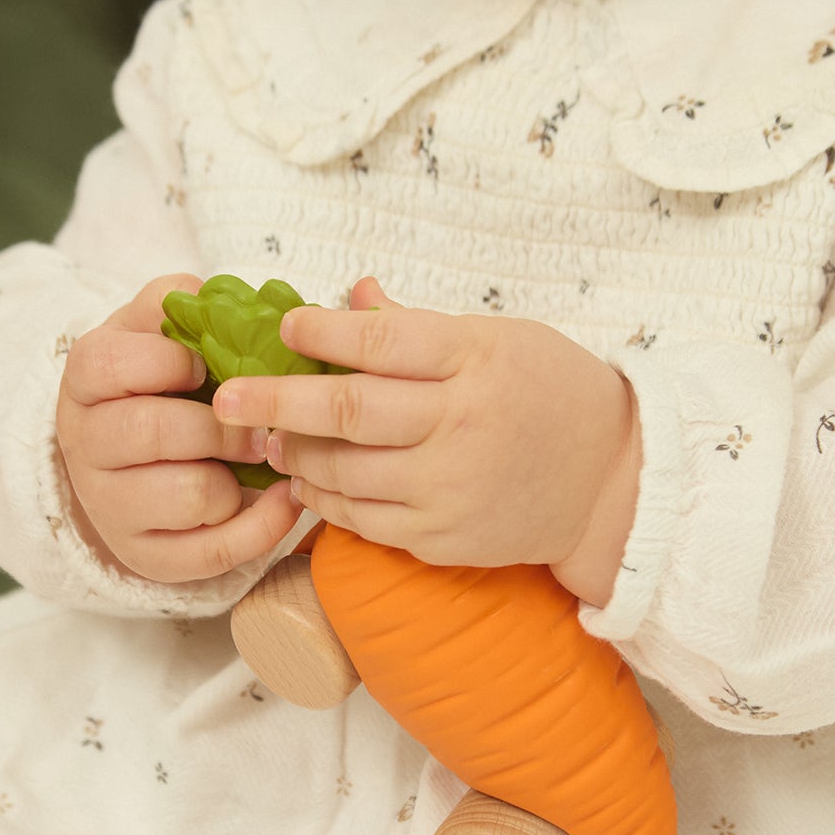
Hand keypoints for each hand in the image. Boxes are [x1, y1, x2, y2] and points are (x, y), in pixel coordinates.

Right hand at [56, 274, 303, 583]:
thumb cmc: (157, 385)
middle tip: (258, 425)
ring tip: (254, 462)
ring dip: (236, 478)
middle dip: (222, 427)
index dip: (176, 362)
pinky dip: (263, 526)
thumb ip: (179, 305)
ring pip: (188, 495)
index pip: (118, 363)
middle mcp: (86, 445)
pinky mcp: (148, 557)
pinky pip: (215, 551)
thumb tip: (220, 296)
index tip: (209, 366)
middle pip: (154, 432)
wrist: (128, 463)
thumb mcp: (154, 333)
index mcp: (86, 379)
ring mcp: (112, 507)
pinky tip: (284, 499)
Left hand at [210, 277, 640, 605]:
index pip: (382, 339)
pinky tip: (306, 481)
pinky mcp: (441, 538)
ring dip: (294, 454)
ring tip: (266, 438)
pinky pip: (362, 520)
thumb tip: (348, 296)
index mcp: (475, 360)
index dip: (322, 332)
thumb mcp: (498, 340)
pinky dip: (325, 500)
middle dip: (274, 401)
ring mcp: (449, 488)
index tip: (285, 327)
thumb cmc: (550, 395)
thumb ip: (418, 326)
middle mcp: (459, 425)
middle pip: (347, 409)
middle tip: (225, 397)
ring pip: (344, 471)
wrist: (609, 484)